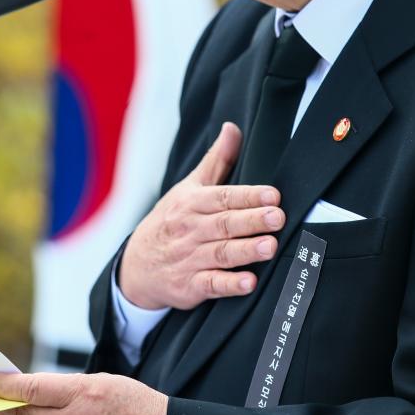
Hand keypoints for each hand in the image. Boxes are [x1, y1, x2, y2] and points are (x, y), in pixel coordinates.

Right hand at [119, 121, 283, 310]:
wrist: (136, 264)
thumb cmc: (171, 220)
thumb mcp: (189, 188)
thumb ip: (217, 160)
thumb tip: (233, 128)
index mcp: (192, 203)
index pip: (223, 197)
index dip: (248, 196)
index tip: (273, 195)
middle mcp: (190, 230)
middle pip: (224, 224)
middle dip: (251, 220)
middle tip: (277, 217)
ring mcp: (189, 259)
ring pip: (221, 253)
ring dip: (245, 251)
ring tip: (270, 246)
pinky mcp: (189, 286)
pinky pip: (211, 285)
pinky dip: (229, 285)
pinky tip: (249, 283)